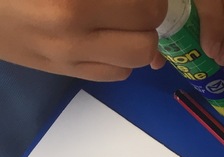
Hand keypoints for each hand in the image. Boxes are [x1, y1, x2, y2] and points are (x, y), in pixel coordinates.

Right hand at [0, 0, 167, 80]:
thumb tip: (148, 1)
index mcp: (74, 4)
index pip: (146, 9)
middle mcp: (73, 36)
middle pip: (147, 41)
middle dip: (149, 19)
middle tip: (136, 4)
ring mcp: (69, 59)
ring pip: (136, 62)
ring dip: (139, 39)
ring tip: (123, 20)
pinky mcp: (64, 71)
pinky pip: (116, 73)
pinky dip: (122, 56)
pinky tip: (107, 36)